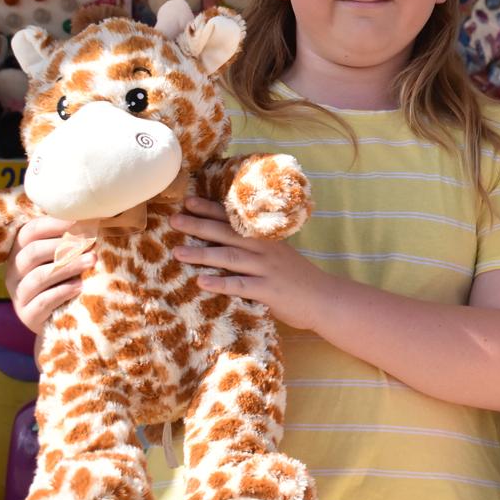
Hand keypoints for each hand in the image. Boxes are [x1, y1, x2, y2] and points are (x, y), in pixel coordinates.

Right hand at [6, 217, 86, 332]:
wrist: (61, 319)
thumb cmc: (66, 279)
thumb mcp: (65, 258)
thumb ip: (71, 240)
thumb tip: (94, 218)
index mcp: (21, 251)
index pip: (30, 231)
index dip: (54, 224)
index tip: (81, 221)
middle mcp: (14, 272)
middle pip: (32, 253)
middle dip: (63, 246)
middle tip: (90, 242)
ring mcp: (19, 295)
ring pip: (37, 277)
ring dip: (67, 267)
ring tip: (91, 261)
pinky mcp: (27, 315)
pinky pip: (41, 302)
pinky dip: (61, 292)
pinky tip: (79, 286)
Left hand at [171, 196, 334, 329]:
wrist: (325, 298)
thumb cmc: (299, 279)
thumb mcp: (279, 256)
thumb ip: (256, 249)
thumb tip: (225, 243)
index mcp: (264, 239)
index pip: (234, 220)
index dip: (210, 210)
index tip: (188, 201)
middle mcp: (264, 249)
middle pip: (226, 234)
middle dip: (198, 226)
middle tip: (175, 219)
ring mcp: (266, 269)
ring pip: (229, 257)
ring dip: (202, 254)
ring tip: (177, 252)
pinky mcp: (268, 290)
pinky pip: (241, 285)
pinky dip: (220, 283)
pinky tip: (201, 282)